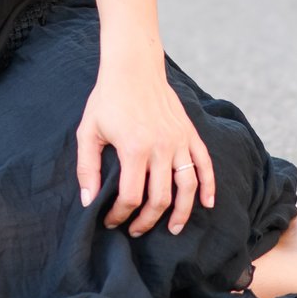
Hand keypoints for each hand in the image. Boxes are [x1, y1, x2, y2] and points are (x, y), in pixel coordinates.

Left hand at [75, 63, 217, 235]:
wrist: (133, 66)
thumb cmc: (107, 99)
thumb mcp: (88, 131)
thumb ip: (87, 168)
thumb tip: (88, 201)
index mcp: (134, 148)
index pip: (131, 197)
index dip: (120, 215)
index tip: (112, 221)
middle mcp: (161, 147)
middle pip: (160, 199)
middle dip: (147, 221)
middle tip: (136, 230)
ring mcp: (179, 141)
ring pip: (187, 187)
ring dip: (181, 213)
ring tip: (172, 229)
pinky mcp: (189, 133)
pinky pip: (204, 164)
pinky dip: (209, 186)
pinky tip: (207, 203)